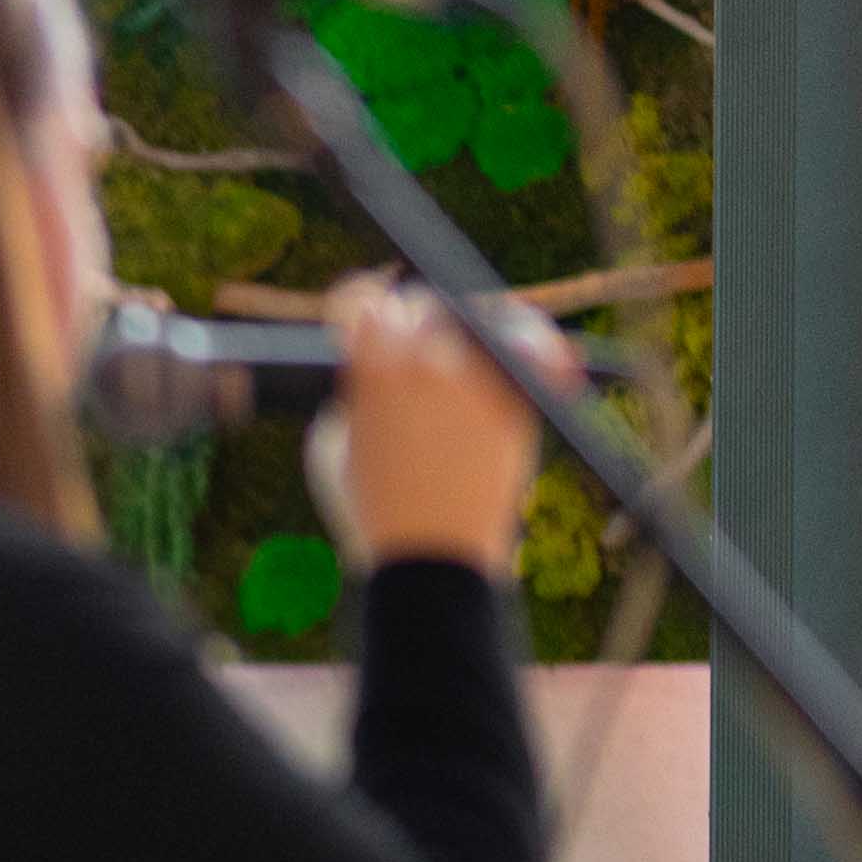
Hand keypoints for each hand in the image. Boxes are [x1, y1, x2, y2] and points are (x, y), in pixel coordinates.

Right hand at [305, 273, 548, 580]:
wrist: (434, 560)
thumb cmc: (371, 513)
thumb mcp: (329, 450)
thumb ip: (349, 394)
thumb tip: (372, 365)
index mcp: (371, 369)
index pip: (361, 300)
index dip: (355, 304)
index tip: (359, 314)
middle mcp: (429, 358)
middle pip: (419, 306)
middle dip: (408, 322)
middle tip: (408, 342)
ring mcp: (480, 374)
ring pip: (475, 318)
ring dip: (462, 329)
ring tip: (458, 347)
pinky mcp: (521, 395)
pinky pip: (532, 346)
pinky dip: (530, 339)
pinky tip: (523, 344)